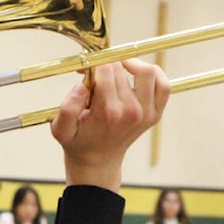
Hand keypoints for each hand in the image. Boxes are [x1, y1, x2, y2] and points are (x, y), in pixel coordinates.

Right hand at [51, 59, 169, 191]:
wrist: (98, 161)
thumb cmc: (78, 142)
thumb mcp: (60, 128)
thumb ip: (67, 107)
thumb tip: (81, 86)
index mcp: (108, 112)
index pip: (105, 70)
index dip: (92, 62)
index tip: (84, 66)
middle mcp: (131, 111)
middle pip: (121, 69)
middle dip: (105, 63)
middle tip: (94, 70)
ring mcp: (146, 113)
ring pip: (147, 72)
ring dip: (131, 64)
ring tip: (117, 67)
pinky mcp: (155, 114)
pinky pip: (163, 85)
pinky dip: (154, 74)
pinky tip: (137, 73)